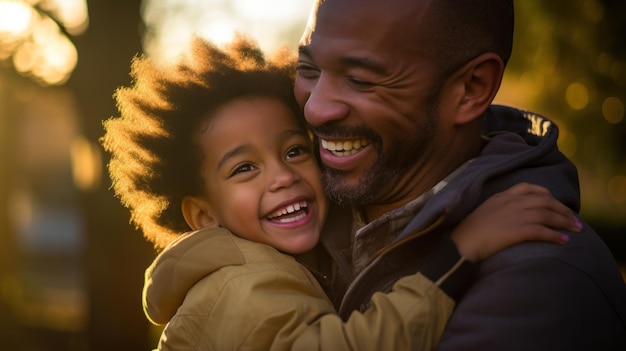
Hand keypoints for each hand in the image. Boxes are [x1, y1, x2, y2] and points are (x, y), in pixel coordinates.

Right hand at [451, 182, 581, 261]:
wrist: (457, 247)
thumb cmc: (466, 236)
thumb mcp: (481, 216)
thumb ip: (496, 212)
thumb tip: (508, 220)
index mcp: (500, 197)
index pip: (528, 188)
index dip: (547, 194)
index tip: (556, 203)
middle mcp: (509, 203)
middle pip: (544, 200)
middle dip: (562, 209)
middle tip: (575, 220)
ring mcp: (512, 216)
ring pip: (547, 214)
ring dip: (565, 222)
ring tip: (576, 230)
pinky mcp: (515, 231)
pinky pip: (541, 231)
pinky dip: (555, 236)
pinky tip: (564, 242)